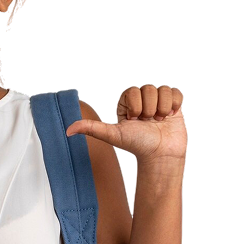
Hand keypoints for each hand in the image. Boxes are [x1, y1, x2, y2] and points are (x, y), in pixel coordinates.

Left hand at [66, 84, 186, 167]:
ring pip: (162, 90)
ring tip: (159, 121)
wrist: (160, 155)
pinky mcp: (174, 105)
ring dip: (162, 108)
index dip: (136, 106)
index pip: (132, 91)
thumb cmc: (136, 145)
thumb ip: (91, 129)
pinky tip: (170, 116)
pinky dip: (174, 104)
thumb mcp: (112, 135)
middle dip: (149, 108)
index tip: (135, 120)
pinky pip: (176, 92)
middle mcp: (142, 100)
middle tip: (148, 122)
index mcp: (126, 103)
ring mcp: (158, 102)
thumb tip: (67, 131)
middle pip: (148, 88)